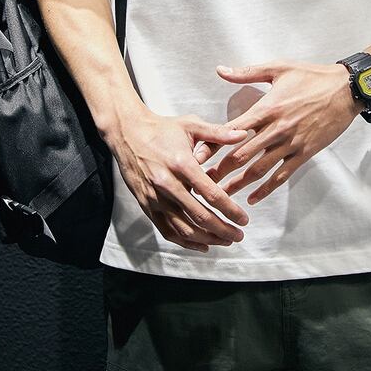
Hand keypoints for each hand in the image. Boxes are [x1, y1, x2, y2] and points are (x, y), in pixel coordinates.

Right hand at [104, 110, 250, 251]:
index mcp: (181, 164)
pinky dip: (185, 242)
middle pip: (199, 216)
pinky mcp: (146, 205)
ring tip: (225, 241)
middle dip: (222, 229)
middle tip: (238, 235)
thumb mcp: (191, 125)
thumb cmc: (162, 129)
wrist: (127, 133)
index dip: (230, 210)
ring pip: (183, 228)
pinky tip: (202, 245)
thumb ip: (218, 133)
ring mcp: (155, 197)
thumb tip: (243, 134)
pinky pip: (167, 230)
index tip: (244, 219)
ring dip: (207, 238)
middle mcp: (167, 184)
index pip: (211, 194)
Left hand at [194, 60, 361, 203]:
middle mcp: (276, 129)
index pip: (233, 131)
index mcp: (267, 108)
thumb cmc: (311, 76)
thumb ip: (247, 72)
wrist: (346, 90)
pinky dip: (267, 188)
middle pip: (242, 155)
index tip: (197, 158)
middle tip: (202, 183)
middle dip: (221, 170)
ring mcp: (291, 144)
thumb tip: (221, 70)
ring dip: (239, 184)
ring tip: (222, 196)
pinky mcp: (305, 153)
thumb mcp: (278, 68)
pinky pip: (282, 175)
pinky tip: (254, 198)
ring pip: (260, 169)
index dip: (213, 145)